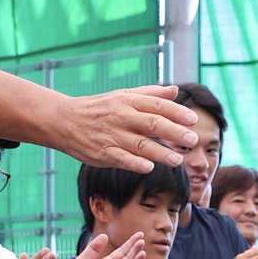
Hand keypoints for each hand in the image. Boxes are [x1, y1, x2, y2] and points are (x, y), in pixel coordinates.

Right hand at [55, 85, 196, 172]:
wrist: (64, 120)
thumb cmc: (99, 108)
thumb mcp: (122, 95)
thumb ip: (150, 94)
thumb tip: (174, 91)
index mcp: (128, 101)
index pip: (157, 105)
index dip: (176, 112)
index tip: (193, 120)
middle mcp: (122, 117)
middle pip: (152, 124)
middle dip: (174, 132)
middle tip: (192, 140)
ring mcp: (112, 135)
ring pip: (140, 144)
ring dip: (160, 152)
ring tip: (177, 160)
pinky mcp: (103, 152)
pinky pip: (121, 158)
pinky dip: (135, 163)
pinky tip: (149, 167)